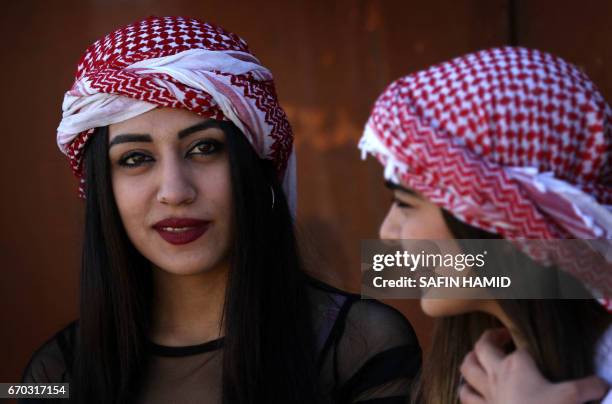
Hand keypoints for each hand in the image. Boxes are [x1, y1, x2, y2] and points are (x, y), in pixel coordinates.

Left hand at [458, 328, 608, 403]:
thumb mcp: (571, 398)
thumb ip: (587, 388)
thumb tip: (602, 384)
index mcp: (517, 365)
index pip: (518, 348)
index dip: (524, 347)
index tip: (532, 351)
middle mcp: (497, 375)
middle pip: (481, 348)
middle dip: (489, 339)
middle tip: (501, 337)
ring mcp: (487, 394)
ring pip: (467, 368)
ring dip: (471, 361)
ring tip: (479, 359)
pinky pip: (466, 397)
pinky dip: (467, 390)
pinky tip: (473, 390)